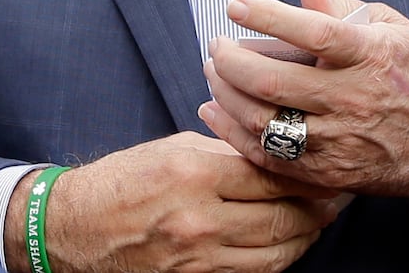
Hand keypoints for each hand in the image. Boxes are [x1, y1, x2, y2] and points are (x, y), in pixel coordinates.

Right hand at [7, 132, 340, 272]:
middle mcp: (199, 219)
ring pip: (277, 253)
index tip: (327, 164)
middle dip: (318, 208)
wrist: (72, 232)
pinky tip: (286, 242)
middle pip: (284, 218)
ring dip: (305, 237)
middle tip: (336, 195)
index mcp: (193, 173)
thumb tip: (275, 151)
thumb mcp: (172, 150)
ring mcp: (198, 258)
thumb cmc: (121, 183)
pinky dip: (278, 259)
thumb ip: (225, 151)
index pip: (271, 173)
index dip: (308, 172)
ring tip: (317, 219)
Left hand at [199, 0, 408, 199]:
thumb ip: (344, 8)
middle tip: (216, 44)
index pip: (312, 32)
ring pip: (264, 121)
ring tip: (214, 72)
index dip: (268, 16)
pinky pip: (268, 157)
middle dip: (231, 60)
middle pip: (274, 82)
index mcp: (368, 56)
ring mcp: (338, 140)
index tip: (235, 5)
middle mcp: (351, 99)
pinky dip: (233, 133)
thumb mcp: (393, 29)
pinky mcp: (327, 172)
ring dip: (226, 94)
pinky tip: (216, 111)